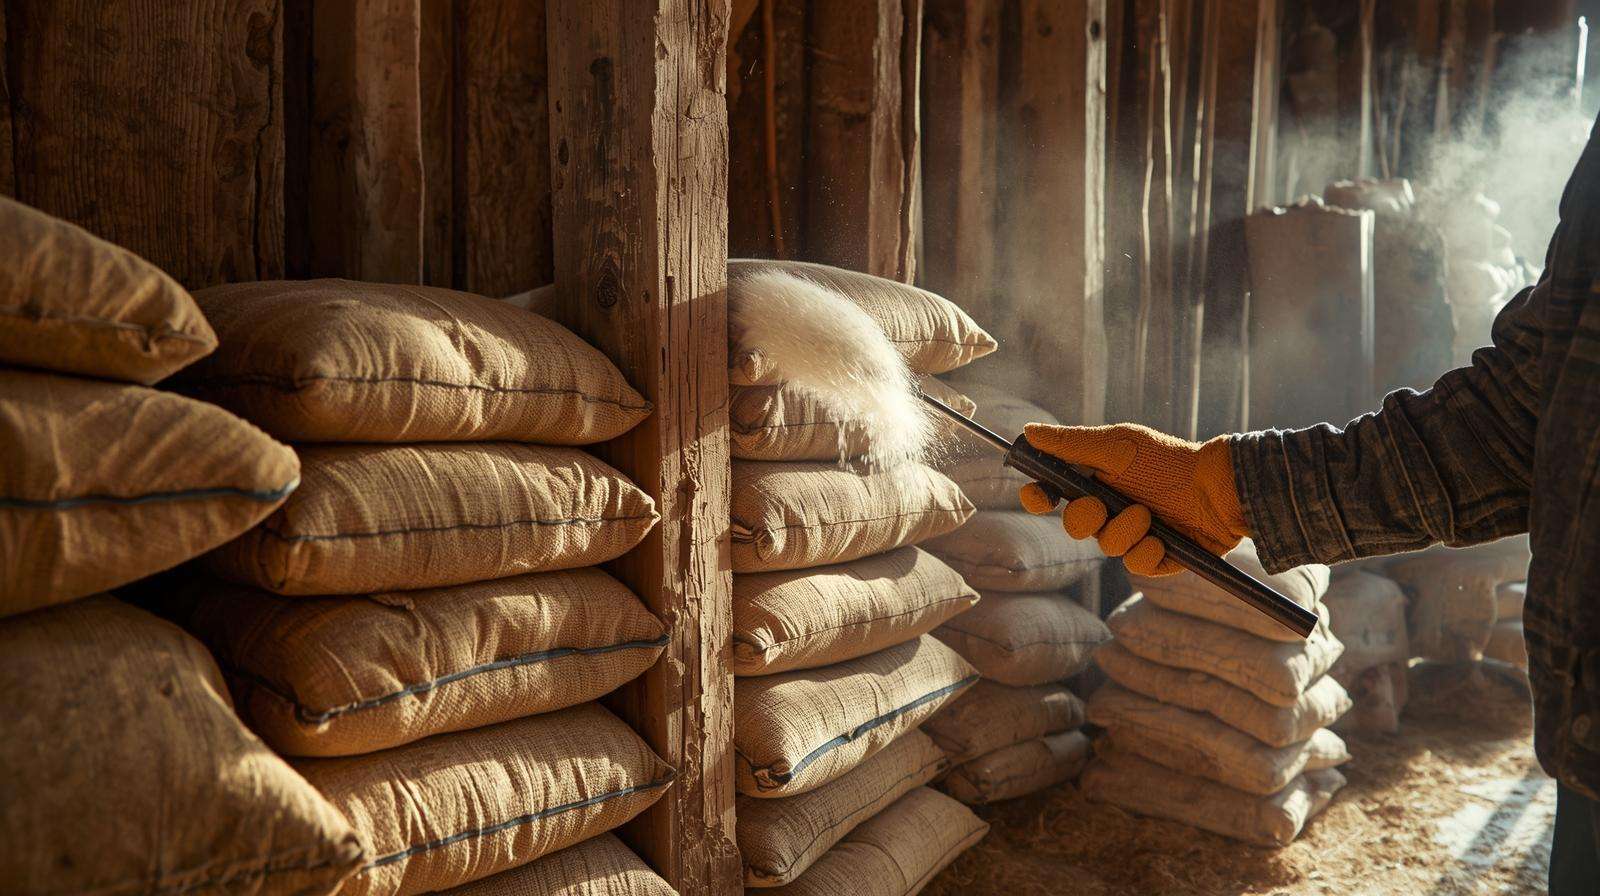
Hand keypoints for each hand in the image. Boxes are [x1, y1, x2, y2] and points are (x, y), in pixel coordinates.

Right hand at [1017, 423, 1247, 576]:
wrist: (1218, 485)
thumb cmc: (1167, 459)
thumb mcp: (1118, 445)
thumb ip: (1072, 443)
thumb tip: (1028, 430)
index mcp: (1095, 480)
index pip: (1052, 494)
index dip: (1037, 497)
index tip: (1038, 496)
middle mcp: (1110, 509)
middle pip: (1074, 525)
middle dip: (1084, 518)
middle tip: (1100, 506)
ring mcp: (1134, 534)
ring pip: (1107, 546)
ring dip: (1123, 531)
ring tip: (1148, 516)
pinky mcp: (1157, 558)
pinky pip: (1137, 565)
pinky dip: (1147, 552)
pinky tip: (1163, 539)